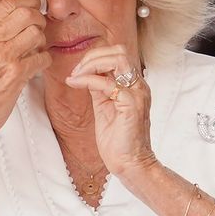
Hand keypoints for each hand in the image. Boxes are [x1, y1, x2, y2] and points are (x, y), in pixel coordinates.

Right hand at [0, 0, 51, 144]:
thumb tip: (12, 10)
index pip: (7, 2)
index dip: (27, 0)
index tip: (34, 5)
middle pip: (26, 13)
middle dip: (38, 19)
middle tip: (38, 30)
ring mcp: (2, 57)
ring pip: (37, 33)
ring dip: (42, 42)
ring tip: (36, 51)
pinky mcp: (16, 74)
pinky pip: (42, 56)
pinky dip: (44, 60)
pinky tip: (36, 66)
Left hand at [65, 45, 156, 178]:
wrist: (130, 164)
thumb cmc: (119, 141)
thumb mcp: (105, 108)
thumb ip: (100, 90)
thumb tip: (88, 75)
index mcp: (134, 86)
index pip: (117, 56)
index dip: (95, 58)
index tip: (77, 71)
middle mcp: (138, 86)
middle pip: (119, 51)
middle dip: (93, 56)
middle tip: (76, 71)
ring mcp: (136, 94)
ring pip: (116, 59)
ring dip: (90, 64)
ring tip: (76, 76)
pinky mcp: (131, 104)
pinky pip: (106, 83)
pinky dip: (87, 80)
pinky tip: (75, 84)